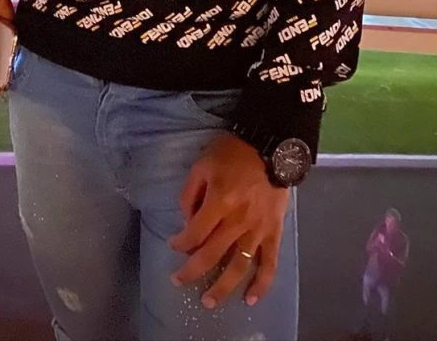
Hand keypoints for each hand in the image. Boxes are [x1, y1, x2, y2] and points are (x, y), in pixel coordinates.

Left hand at [169, 133, 289, 308]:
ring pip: (238, 266)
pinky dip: (262, 284)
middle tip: (178, 282)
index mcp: (219, 202)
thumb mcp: (202, 165)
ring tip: (209, 302)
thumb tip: (187, 221)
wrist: (270, 147)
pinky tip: (251, 299)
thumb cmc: (233, 153)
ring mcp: (258, 229)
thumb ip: (190, 193)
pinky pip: (269, 262)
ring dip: (222, 288)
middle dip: (191, 272)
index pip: (194, 234)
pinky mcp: (274, 231)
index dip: (180, 243)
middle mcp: (238, 221)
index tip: (174, 245)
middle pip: (211, 255)